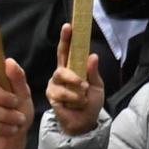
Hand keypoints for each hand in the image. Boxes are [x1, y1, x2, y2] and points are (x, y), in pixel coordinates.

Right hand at [46, 23, 104, 138]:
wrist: (85, 122)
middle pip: (61, 66)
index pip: (66, 50)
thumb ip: (93, 72)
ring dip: (76, 91)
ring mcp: (54, 84)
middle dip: (72, 76)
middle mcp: (60, 74)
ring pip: (62, 81)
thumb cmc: (91, 103)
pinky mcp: (51, 95)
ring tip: (83, 99)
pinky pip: (61, 93)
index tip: (68, 26)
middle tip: (84, 85)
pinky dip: (73, 99)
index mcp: (71, 68)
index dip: (66, 38)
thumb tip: (93, 56)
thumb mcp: (97, 87)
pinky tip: (76, 104)